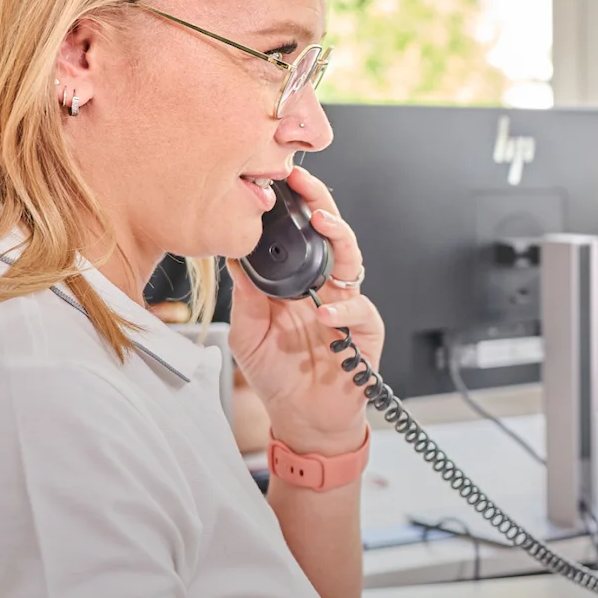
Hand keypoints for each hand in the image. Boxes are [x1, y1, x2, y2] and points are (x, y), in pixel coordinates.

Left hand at [229, 166, 381, 455]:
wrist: (304, 417)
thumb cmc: (277, 375)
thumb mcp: (247, 333)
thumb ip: (244, 296)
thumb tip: (232, 256)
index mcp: (295, 281)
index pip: (296, 234)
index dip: (289, 207)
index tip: (272, 183)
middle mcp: (324, 284)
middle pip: (328, 233)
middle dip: (318, 202)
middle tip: (301, 180)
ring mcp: (346, 303)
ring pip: (351, 258)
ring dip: (339, 236)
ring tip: (321, 223)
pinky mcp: (365, 328)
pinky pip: (359, 309)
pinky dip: (343, 308)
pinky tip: (324, 311)